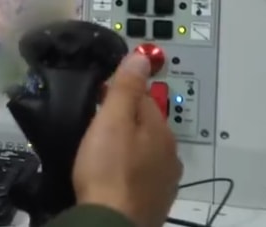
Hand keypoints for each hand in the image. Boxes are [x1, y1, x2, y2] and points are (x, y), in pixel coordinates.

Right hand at [72, 52, 182, 226]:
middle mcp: (171, 153)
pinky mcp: (155, 201)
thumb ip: (126, 88)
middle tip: (94, 126)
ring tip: (101, 152)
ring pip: (145, 151)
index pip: (144, 97)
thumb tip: (141, 56)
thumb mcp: (112, 121)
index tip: (96, 98)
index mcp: (161, 129)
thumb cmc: (108, 169)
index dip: (118, 93)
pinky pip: (142, 175)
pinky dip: (129, 171)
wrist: (112, 223)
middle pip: (146, 125)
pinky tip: (113, 176)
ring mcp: (165, 180)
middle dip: (125, 121)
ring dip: (128, 147)